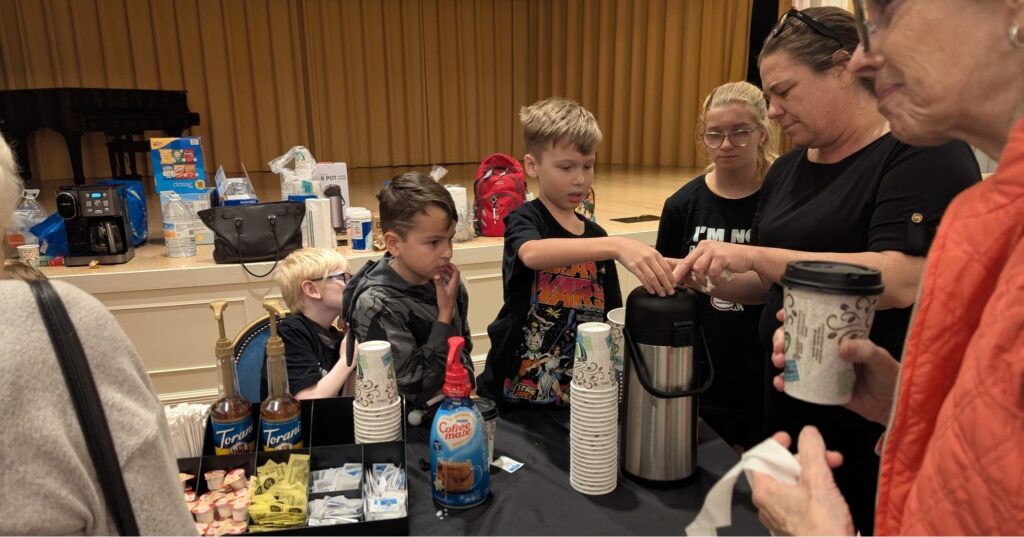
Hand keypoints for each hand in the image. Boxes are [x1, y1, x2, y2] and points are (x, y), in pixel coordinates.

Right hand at [434, 262, 459, 324]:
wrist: (446, 311)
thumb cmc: (445, 303)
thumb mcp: (440, 291)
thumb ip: (438, 282)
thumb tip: (436, 275)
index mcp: (454, 284)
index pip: (456, 271)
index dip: (452, 266)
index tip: (446, 263)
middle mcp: (454, 285)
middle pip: (454, 273)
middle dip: (448, 268)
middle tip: (442, 265)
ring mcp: (452, 288)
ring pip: (451, 277)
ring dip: (446, 273)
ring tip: (440, 270)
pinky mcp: (449, 290)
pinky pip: (448, 281)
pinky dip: (445, 278)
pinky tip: (439, 278)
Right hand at [613, 238, 675, 296]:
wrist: (620, 246)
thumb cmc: (634, 248)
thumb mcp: (648, 250)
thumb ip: (656, 259)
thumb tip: (664, 270)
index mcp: (654, 253)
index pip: (666, 267)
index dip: (671, 277)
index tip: (674, 284)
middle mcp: (649, 258)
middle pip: (661, 274)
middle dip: (667, 284)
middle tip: (670, 291)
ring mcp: (641, 263)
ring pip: (652, 278)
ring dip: (658, 287)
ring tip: (661, 293)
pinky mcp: (633, 268)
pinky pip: (642, 279)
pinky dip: (648, 286)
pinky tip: (651, 290)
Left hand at [672, 240, 755, 290]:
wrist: (749, 257)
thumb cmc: (731, 260)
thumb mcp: (713, 260)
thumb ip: (701, 266)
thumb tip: (687, 278)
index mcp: (702, 247)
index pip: (686, 259)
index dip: (677, 270)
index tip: (671, 279)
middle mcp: (705, 246)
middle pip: (687, 262)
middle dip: (679, 274)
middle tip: (675, 284)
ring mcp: (713, 251)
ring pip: (698, 268)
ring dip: (702, 279)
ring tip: (708, 283)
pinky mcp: (720, 257)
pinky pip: (712, 272)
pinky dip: (714, 279)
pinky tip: (718, 281)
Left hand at [751, 427, 854, 535]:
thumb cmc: (821, 528)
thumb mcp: (818, 479)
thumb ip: (812, 450)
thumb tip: (808, 434)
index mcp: (765, 492)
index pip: (760, 458)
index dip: (775, 445)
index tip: (790, 439)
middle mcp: (768, 507)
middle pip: (781, 471)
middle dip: (806, 459)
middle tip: (826, 456)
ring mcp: (782, 519)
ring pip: (793, 486)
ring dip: (813, 474)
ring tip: (833, 472)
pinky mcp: (796, 528)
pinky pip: (801, 502)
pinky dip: (814, 491)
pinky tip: (831, 492)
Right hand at [769, 309, 898, 424]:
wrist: (893, 406)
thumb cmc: (890, 376)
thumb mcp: (881, 359)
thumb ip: (865, 350)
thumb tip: (842, 346)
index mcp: (841, 338)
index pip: (817, 322)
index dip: (797, 316)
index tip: (782, 316)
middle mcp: (829, 352)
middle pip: (799, 340)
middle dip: (782, 339)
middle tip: (779, 345)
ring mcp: (823, 370)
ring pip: (796, 360)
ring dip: (781, 358)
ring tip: (779, 362)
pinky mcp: (821, 389)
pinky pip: (800, 384)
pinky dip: (787, 382)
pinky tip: (780, 382)